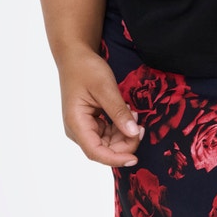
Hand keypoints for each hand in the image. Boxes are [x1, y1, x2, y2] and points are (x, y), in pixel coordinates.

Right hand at [58, 46, 143, 167]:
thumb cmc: (86, 69)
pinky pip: (108, 134)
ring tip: (134, 114)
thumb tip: (134, 133)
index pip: (95, 152)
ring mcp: (83, 127)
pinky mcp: (91, 123)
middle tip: (141, 126)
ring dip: (124, 134)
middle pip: (104, 149)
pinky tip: (128, 113)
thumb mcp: (105, 88)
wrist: (75, 57)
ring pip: (108, 143)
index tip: (135, 159)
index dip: (115, 159)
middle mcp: (77, 130)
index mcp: (76, 123)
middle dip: (125, 143)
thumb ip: (119, 112)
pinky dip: (120, 128)